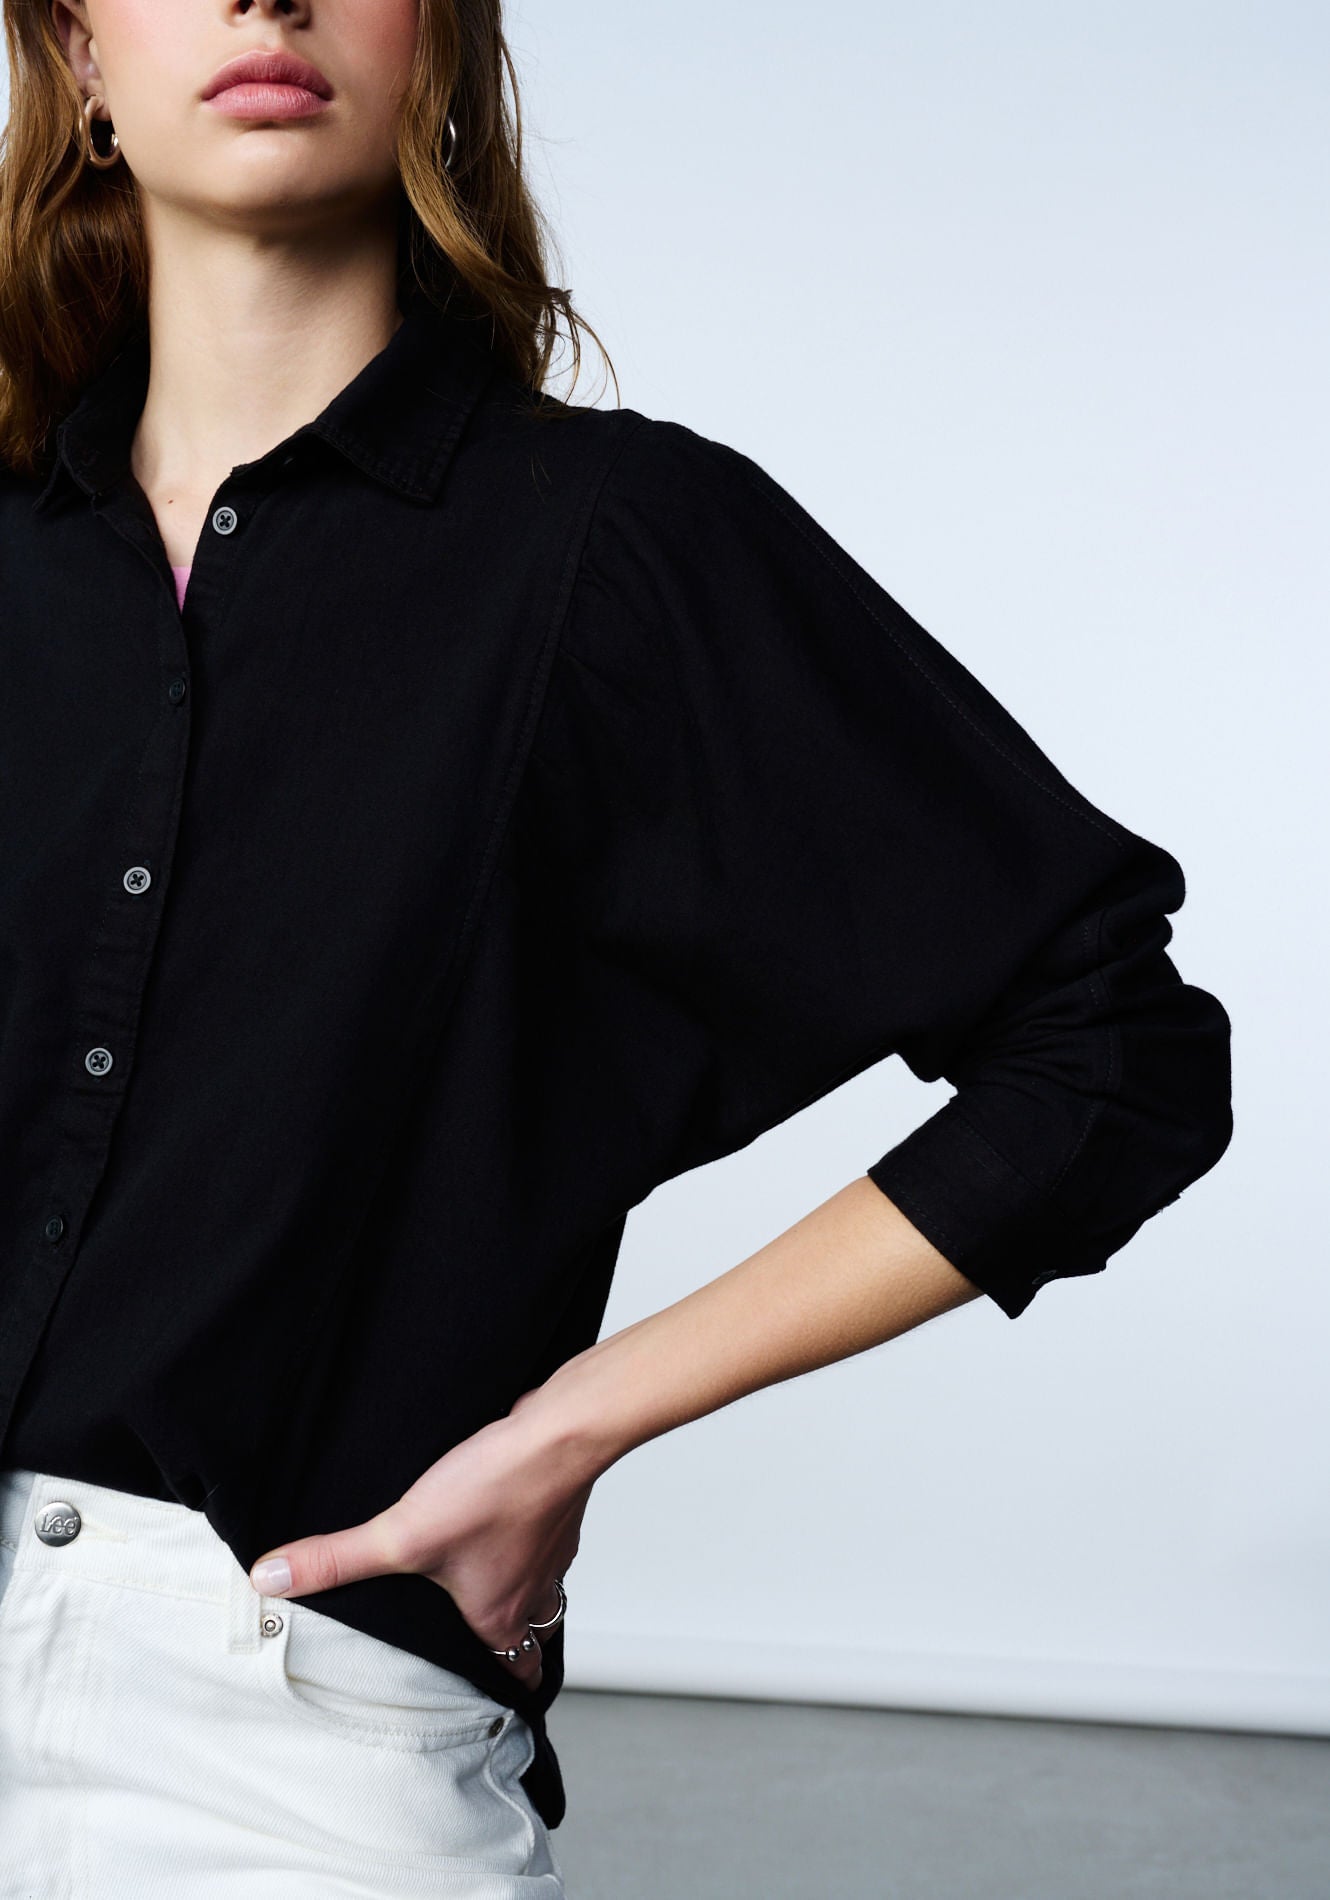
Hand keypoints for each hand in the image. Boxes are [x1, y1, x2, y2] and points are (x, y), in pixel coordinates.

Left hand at [247, 1390, 595, 1692]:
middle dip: (513, 1639)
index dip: (508, 1690)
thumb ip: (335, 1560)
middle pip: (534, 1631)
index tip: (492, 1698)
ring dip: (518, 1583)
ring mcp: (554, 1546)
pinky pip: (544, 1534)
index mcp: (501, 1615)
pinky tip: (496, 1509)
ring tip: (482, 1573)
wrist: (559, 1434)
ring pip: (542, 1582)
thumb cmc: (495, 1491)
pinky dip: (525, 1533)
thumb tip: (271, 1580)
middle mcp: (536, 1588)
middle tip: (483, 1639)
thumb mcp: (402, 1533)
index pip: (519, 1675)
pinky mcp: (557, 1506)